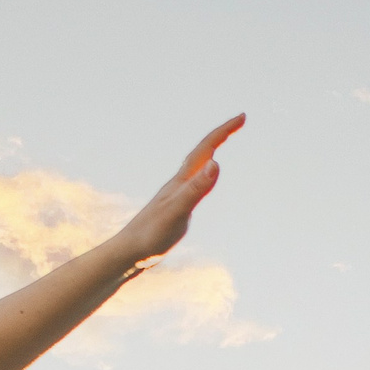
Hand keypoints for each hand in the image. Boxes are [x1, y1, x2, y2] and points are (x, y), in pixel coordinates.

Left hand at [111, 114, 243, 265]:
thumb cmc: (151, 234)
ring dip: (210, 152)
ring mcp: (175, 195)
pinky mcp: (173, 208)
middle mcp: (177, 183)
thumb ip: (196, 188)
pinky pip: (192, 183)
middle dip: (221, 135)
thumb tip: (216, 162)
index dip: (224, 131)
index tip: (242, 117)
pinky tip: (200, 182)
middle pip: (202, 152)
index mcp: (181, 181)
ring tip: (221, 144)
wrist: (128, 252)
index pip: (206, 148)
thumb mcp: (178, 211)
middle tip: (239, 121)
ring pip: (195, 166)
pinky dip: (202, 175)